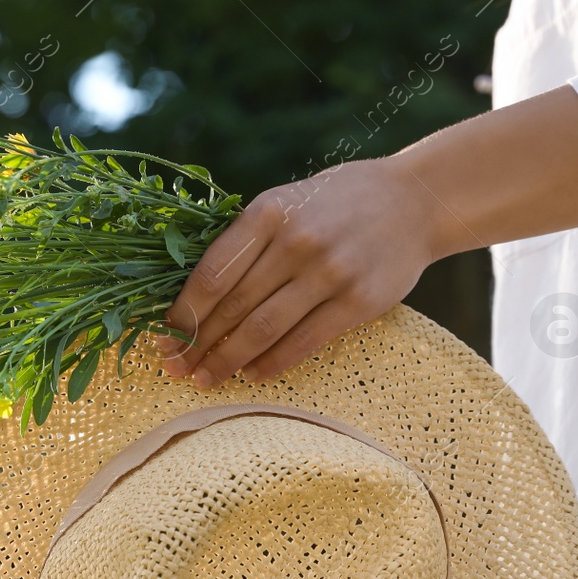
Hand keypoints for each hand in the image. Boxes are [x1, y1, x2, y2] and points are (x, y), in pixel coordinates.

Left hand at [154, 155, 437, 385]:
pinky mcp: (359, 301)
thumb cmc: (335, 203)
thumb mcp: (286, 201)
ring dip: (226, 360)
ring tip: (204, 378)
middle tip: (174, 369)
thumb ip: (247, 240)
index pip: (212, 274)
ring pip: (263, 329)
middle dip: (197, 344)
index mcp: (268, 211)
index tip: (162, 339)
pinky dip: (271, 364)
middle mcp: (297, 241)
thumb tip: (192, 298)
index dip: (182, 314)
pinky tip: (251, 375)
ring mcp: (330, 272)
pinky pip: (303, 342)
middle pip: (232, 307)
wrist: (416, 200)